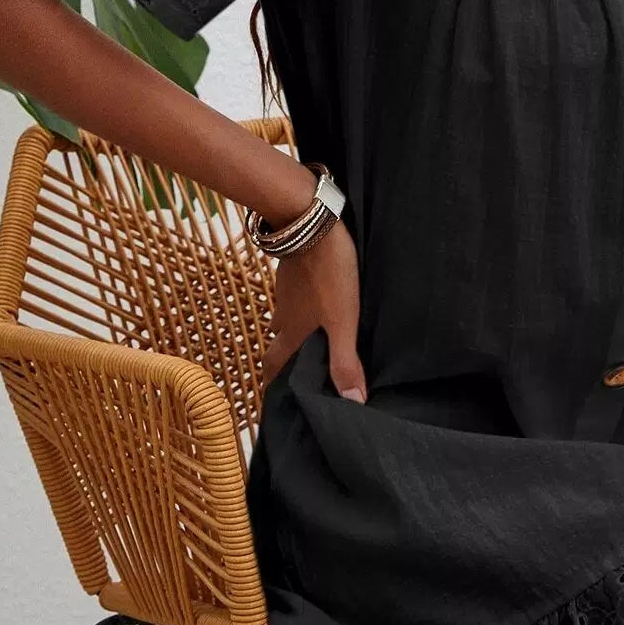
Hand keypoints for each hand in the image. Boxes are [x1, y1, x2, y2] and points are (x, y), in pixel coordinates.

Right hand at [259, 217, 368, 402]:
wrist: (311, 223)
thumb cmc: (328, 275)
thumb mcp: (342, 320)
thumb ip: (345, 360)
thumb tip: (352, 402)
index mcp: (292, 331)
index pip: (273, 365)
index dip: (272, 384)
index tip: (272, 400)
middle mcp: (284, 314)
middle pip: (278, 343)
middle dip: (283, 359)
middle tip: (296, 372)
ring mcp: (286, 290)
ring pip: (285, 318)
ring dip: (293, 331)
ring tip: (311, 339)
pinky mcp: (294, 271)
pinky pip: (294, 297)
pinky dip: (302, 307)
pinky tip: (317, 303)